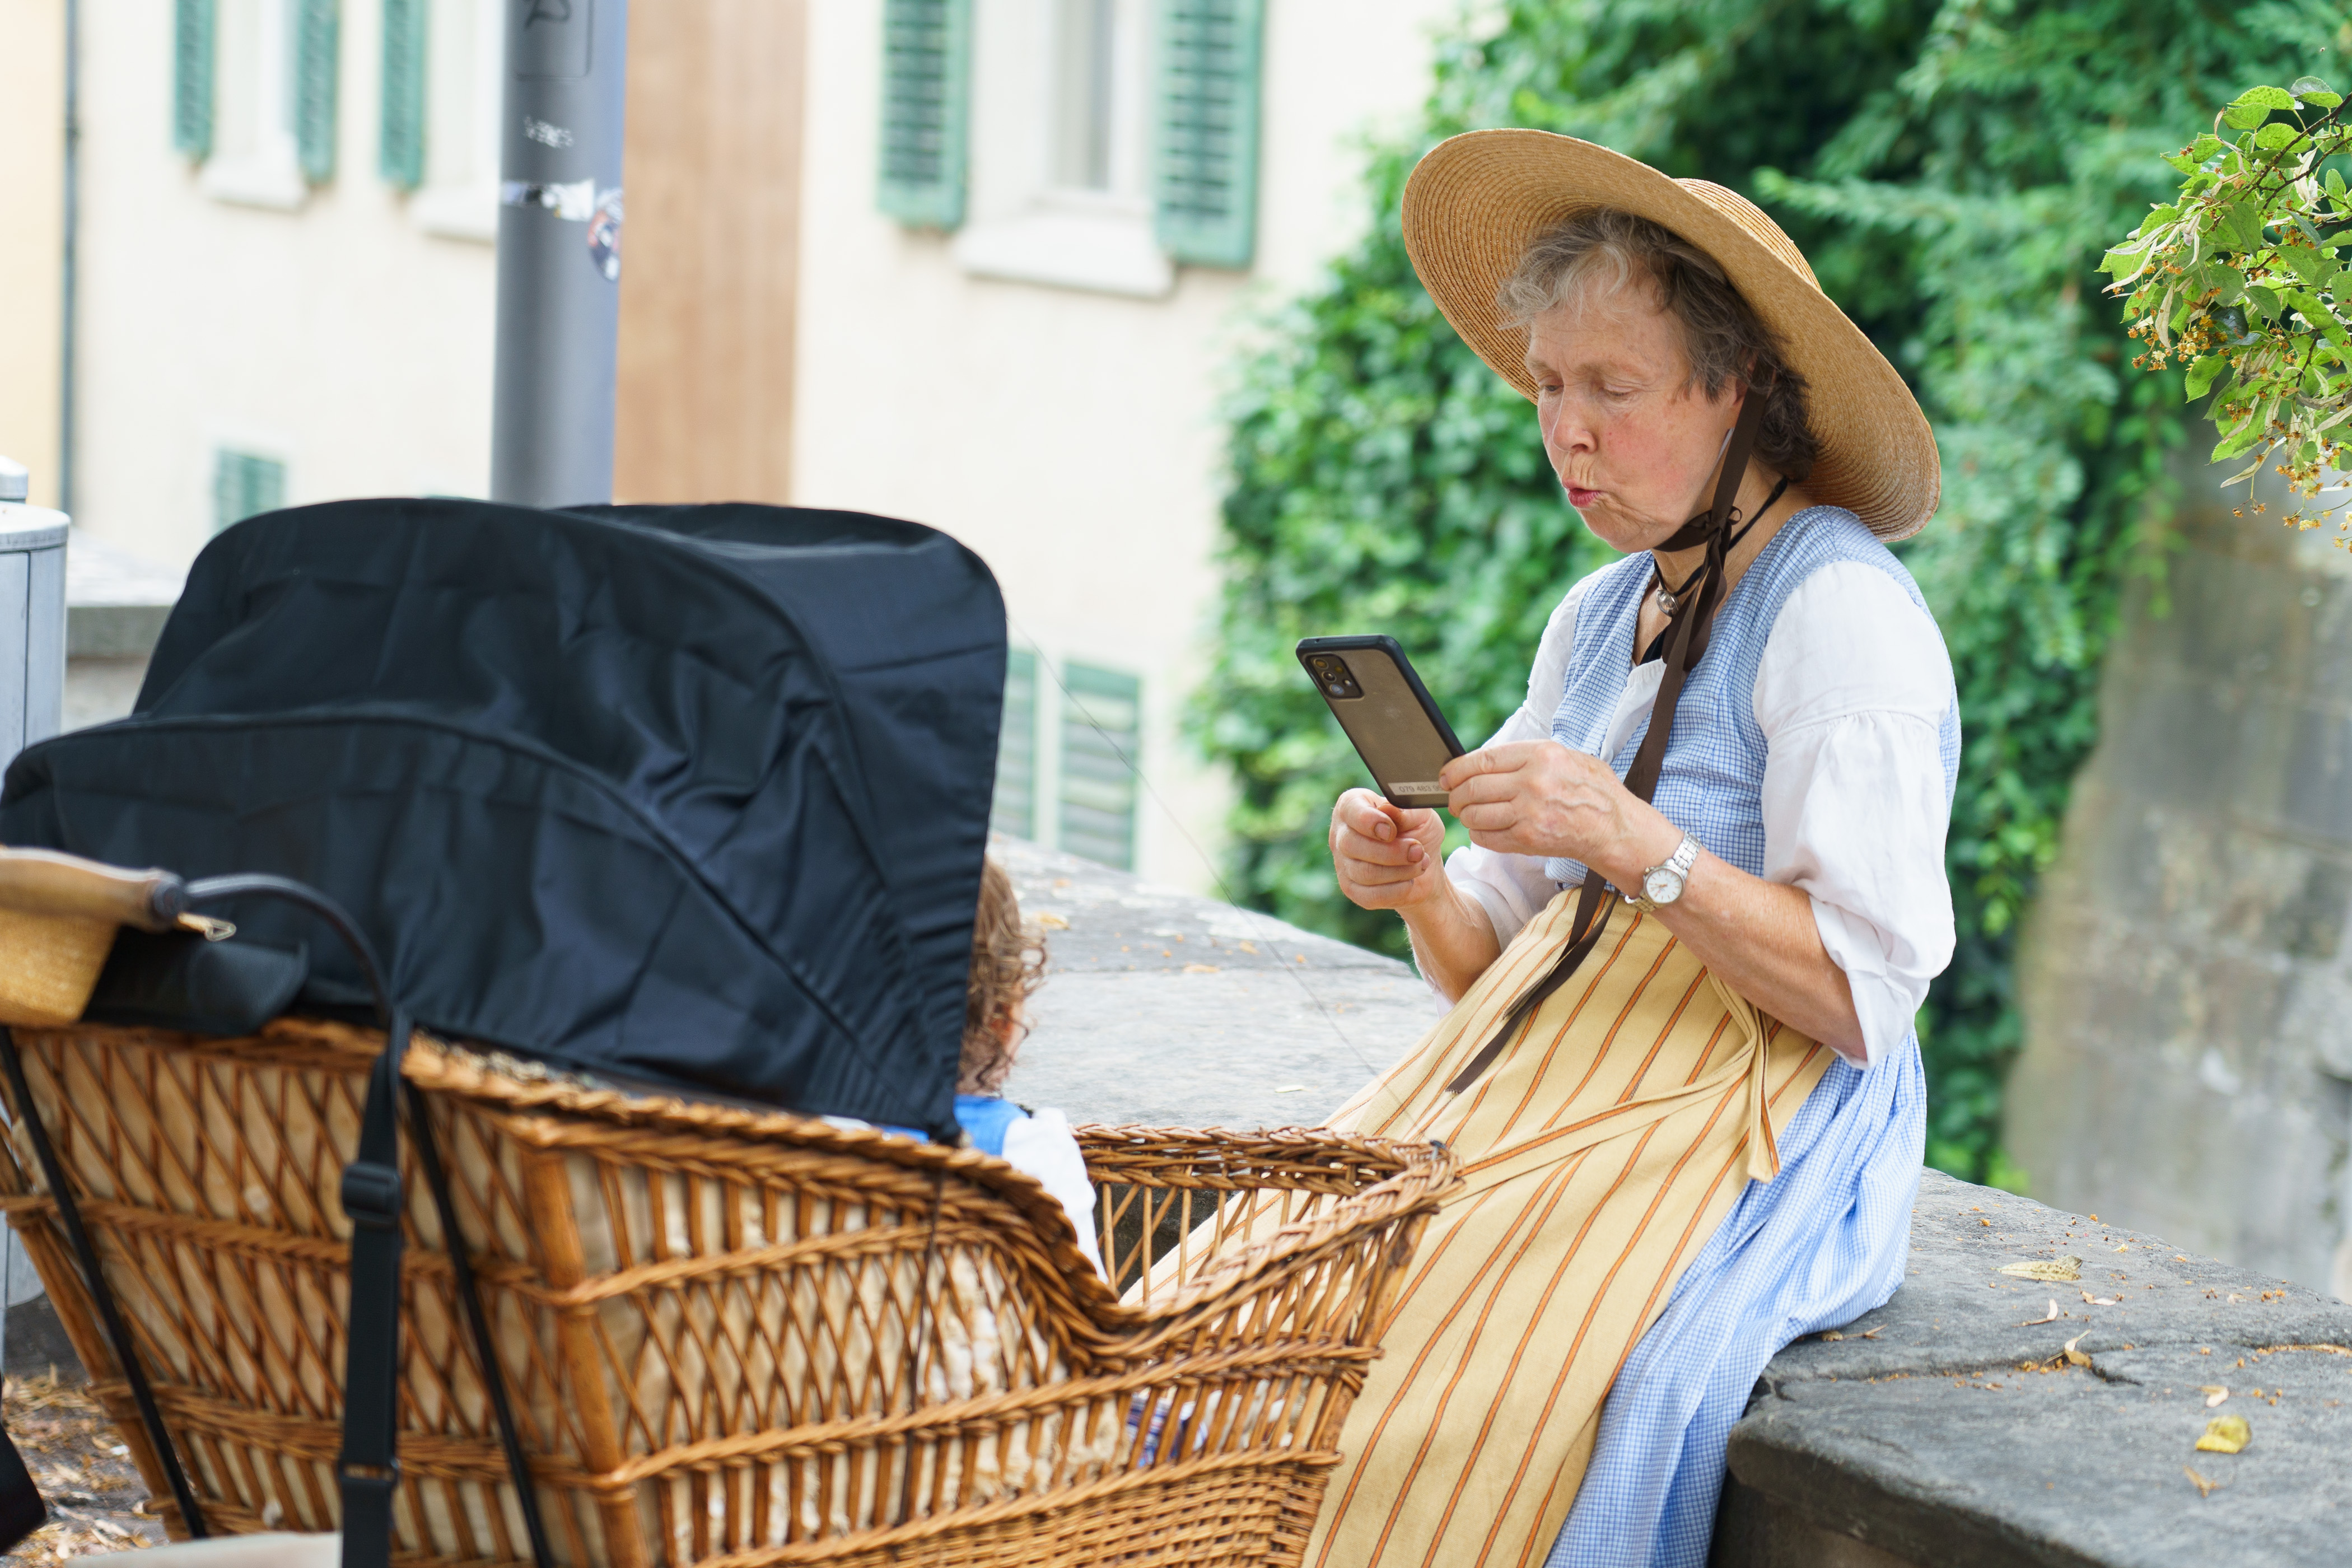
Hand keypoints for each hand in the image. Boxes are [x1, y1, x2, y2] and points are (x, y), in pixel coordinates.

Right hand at [1329, 788, 1447, 910]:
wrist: (1422, 863)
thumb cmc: (1418, 830)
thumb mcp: (1420, 815)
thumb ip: (1406, 811)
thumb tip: (1389, 810)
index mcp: (1353, 805)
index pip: (1350, 810)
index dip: (1370, 821)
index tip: (1391, 831)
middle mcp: (1341, 833)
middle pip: (1352, 845)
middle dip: (1392, 852)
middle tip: (1418, 851)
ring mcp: (1342, 864)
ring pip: (1364, 872)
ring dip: (1400, 871)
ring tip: (1420, 863)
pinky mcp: (1352, 889)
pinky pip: (1369, 895)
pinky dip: (1396, 890)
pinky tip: (1410, 882)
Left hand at [1438, 740, 1674, 884]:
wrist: (1614, 828)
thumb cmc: (1591, 789)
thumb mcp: (1566, 756)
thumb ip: (1528, 755)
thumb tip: (1486, 760)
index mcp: (1540, 754)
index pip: (1482, 760)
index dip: (1456, 769)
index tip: (1446, 775)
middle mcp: (1532, 782)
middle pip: (1472, 788)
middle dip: (1455, 795)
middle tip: (1453, 799)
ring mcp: (1529, 813)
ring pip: (1475, 814)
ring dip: (1465, 816)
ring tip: (1468, 814)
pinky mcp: (1528, 839)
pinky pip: (1487, 837)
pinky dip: (1478, 834)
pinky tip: (1484, 830)